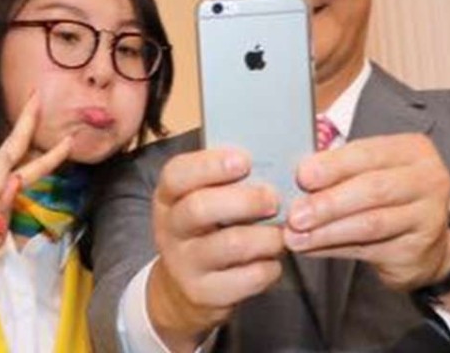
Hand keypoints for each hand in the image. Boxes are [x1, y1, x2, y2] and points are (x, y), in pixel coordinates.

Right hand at [0, 93, 75, 272]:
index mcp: (0, 189)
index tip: (69, 139)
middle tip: (38, 98)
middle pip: (12, 145)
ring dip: (3, 191)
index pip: (27, 164)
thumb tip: (15, 179)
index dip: (49, 153)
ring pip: (0, 166)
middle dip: (27, 121)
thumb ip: (8, 206)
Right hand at [147, 148, 284, 351]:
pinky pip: (247, 278)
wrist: (184, 285)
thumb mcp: (202, 197)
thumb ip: (226, 178)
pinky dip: (269, 266)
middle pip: (201, 208)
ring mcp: (185, 263)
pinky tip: (272, 259)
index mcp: (168, 196)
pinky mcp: (205, 293)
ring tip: (281, 232)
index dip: (211, 165)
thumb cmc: (206, 226)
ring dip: (266, 236)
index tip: (245, 160)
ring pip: (231, 245)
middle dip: (246, 200)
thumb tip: (272, 155)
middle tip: (274, 199)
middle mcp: (170, 228)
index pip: (178, 174)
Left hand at [283, 133, 449, 292]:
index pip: (368, 154)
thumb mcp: (371, 173)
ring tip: (297, 236)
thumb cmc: (389, 198)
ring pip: (371, 223)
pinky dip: (334, 249)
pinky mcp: (418, 250)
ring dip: (327, 231)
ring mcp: (428, 216)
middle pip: (373, 189)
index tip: (302, 176)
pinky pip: (369, 249)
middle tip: (296, 214)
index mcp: (412, 150)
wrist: (425, 242)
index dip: (333, 165)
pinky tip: (313, 247)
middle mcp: (427, 180)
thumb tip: (299, 181)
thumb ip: (341, 172)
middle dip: (328, 202)